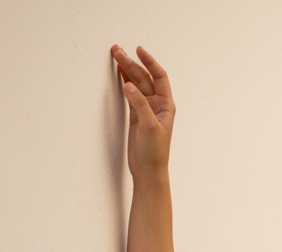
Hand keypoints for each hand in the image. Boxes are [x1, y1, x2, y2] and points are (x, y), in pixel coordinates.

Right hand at [110, 45, 174, 178]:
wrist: (148, 171)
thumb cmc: (155, 153)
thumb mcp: (149, 127)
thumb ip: (140, 105)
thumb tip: (129, 86)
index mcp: (166, 106)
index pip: (159, 78)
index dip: (150, 62)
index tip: (138, 50)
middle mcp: (157, 106)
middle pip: (144, 78)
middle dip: (132, 63)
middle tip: (117, 51)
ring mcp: (146, 110)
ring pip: (136, 84)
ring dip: (126, 70)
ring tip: (115, 56)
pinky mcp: (136, 116)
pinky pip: (130, 94)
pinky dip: (123, 83)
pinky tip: (118, 73)